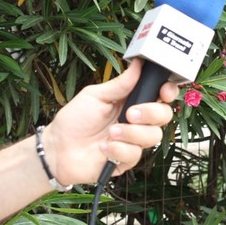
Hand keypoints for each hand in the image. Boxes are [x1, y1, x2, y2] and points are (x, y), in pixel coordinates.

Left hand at [40, 59, 177, 183]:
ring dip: (131, 133)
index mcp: (132, 101)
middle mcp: (137, 121)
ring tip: (110, 133)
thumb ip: (120, 84)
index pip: (160, 95)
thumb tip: (138, 64)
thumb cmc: (75, 119)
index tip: (163, 92)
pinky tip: (103, 148)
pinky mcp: (127, 160)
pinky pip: (135, 154)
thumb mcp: (96, 95)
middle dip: (150, 113)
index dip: (168, 92)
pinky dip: (118, 150)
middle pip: (164, 115)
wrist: (57, 148)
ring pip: (153, 136)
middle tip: (130, 114)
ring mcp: (134, 141)